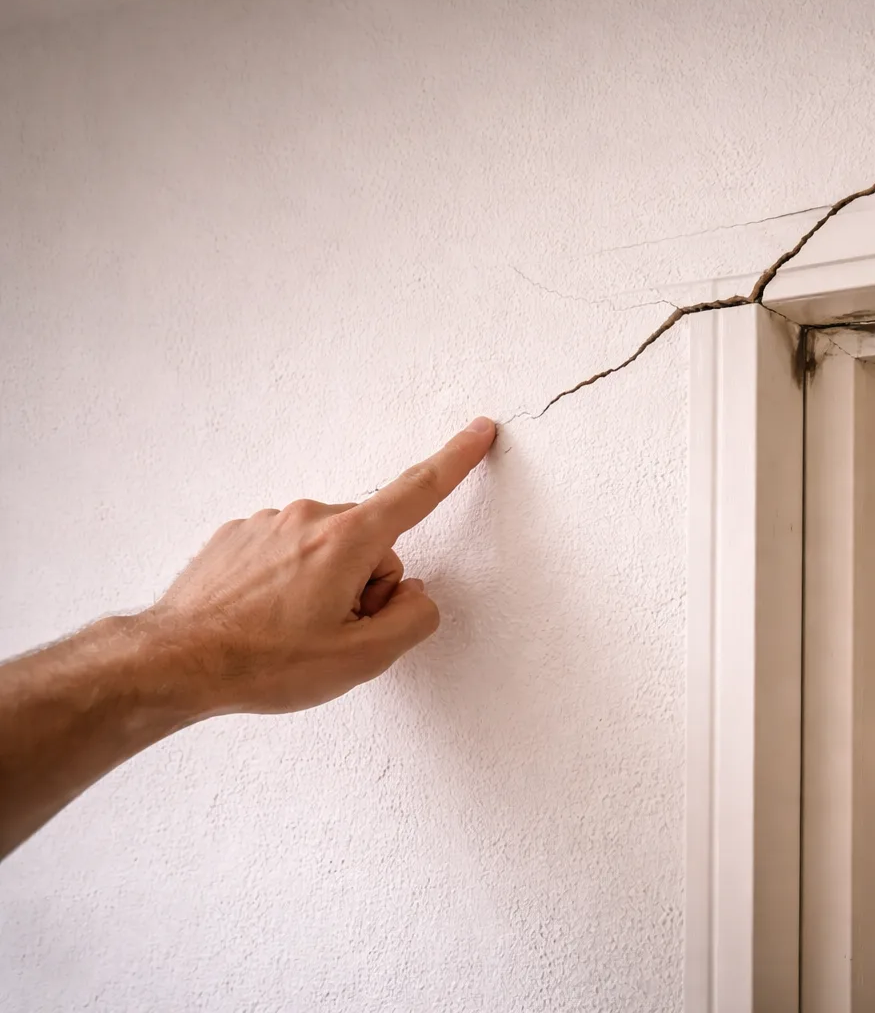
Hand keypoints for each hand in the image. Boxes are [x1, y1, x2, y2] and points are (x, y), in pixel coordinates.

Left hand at [144, 417, 496, 716]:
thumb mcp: (363, 658)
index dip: (456, 460)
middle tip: (334, 633)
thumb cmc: (266, 663)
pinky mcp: (237, 536)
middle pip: (371, 543)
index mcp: (348, 539)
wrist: (174, 662)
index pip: (417, 491)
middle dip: (367, 584)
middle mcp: (309, 517)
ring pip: (327, 549)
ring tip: (290, 631)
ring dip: (324, 586)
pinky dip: (288, 582)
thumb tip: (414, 595)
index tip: (479, 431)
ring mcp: (268, 523)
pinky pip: (287, 552)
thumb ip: (413, 619)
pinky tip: (263, 618)